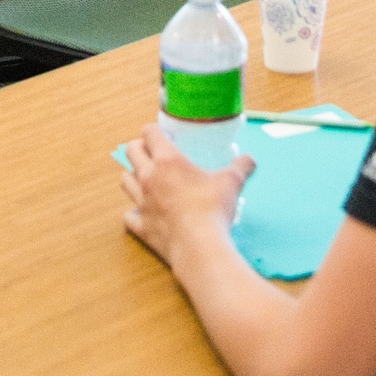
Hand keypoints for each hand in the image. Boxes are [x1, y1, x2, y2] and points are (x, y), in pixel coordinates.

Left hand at [121, 124, 254, 264]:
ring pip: (125, 181)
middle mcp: (149, 177)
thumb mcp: (232, 182)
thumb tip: (250, 160)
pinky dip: (133, 212)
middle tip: (150, 152)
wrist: (199, 246)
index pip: (149, 133)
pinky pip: (128, 215)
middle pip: (131, 152)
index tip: (161, 133)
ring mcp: (141, 202)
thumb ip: (241, 167)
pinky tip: (143, 213)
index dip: (153, 130)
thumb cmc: (212, 209)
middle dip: (138, 148)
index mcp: (167, 160)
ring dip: (132, 177)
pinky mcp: (140, 226)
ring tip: (144, 179)